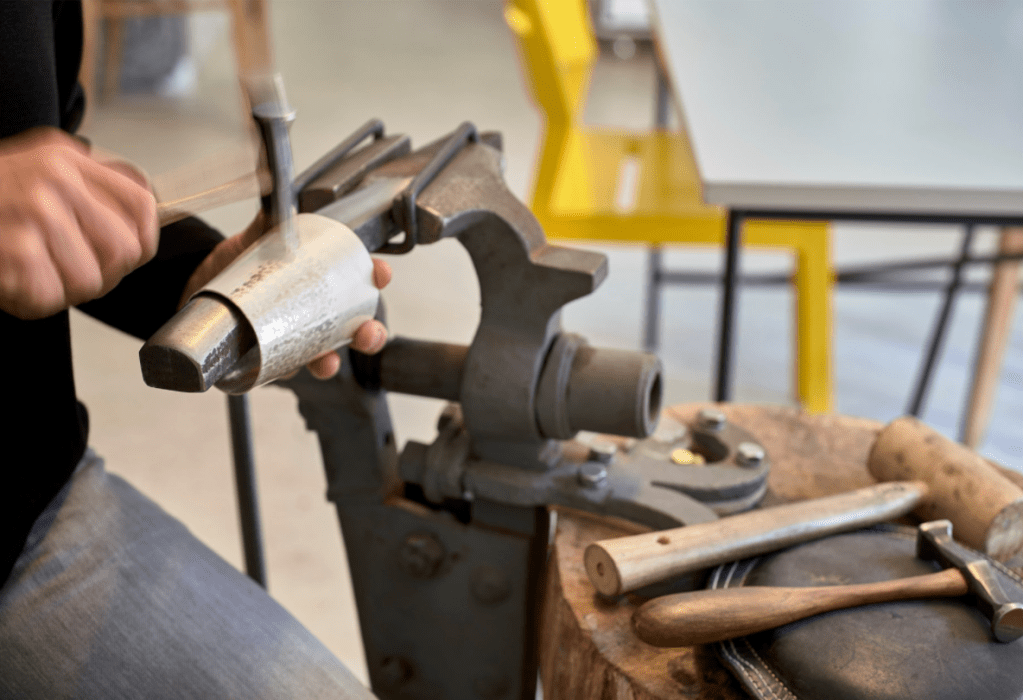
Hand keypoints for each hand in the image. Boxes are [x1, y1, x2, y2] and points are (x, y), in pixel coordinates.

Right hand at [0, 128, 157, 318]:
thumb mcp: (38, 172)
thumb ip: (88, 190)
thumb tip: (144, 226)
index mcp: (64, 158)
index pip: (141, 204)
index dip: (142, 240)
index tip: (127, 256)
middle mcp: (54, 179)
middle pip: (124, 250)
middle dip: (105, 274)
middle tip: (73, 273)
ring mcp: (33, 212)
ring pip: (90, 280)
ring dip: (64, 291)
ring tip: (36, 275)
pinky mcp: (15, 247)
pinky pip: (50, 296)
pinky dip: (32, 301)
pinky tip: (14, 284)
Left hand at [180, 213, 392, 379]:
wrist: (195, 288)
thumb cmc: (232, 267)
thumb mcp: (251, 241)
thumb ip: (268, 224)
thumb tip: (281, 207)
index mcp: (317, 282)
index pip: (357, 280)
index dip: (375, 278)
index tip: (380, 274)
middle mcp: (312, 314)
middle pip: (353, 328)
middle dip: (368, 334)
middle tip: (367, 333)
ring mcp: (293, 338)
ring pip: (325, 356)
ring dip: (332, 362)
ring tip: (328, 363)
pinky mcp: (269, 357)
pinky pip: (285, 370)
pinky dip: (289, 372)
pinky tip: (289, 370)